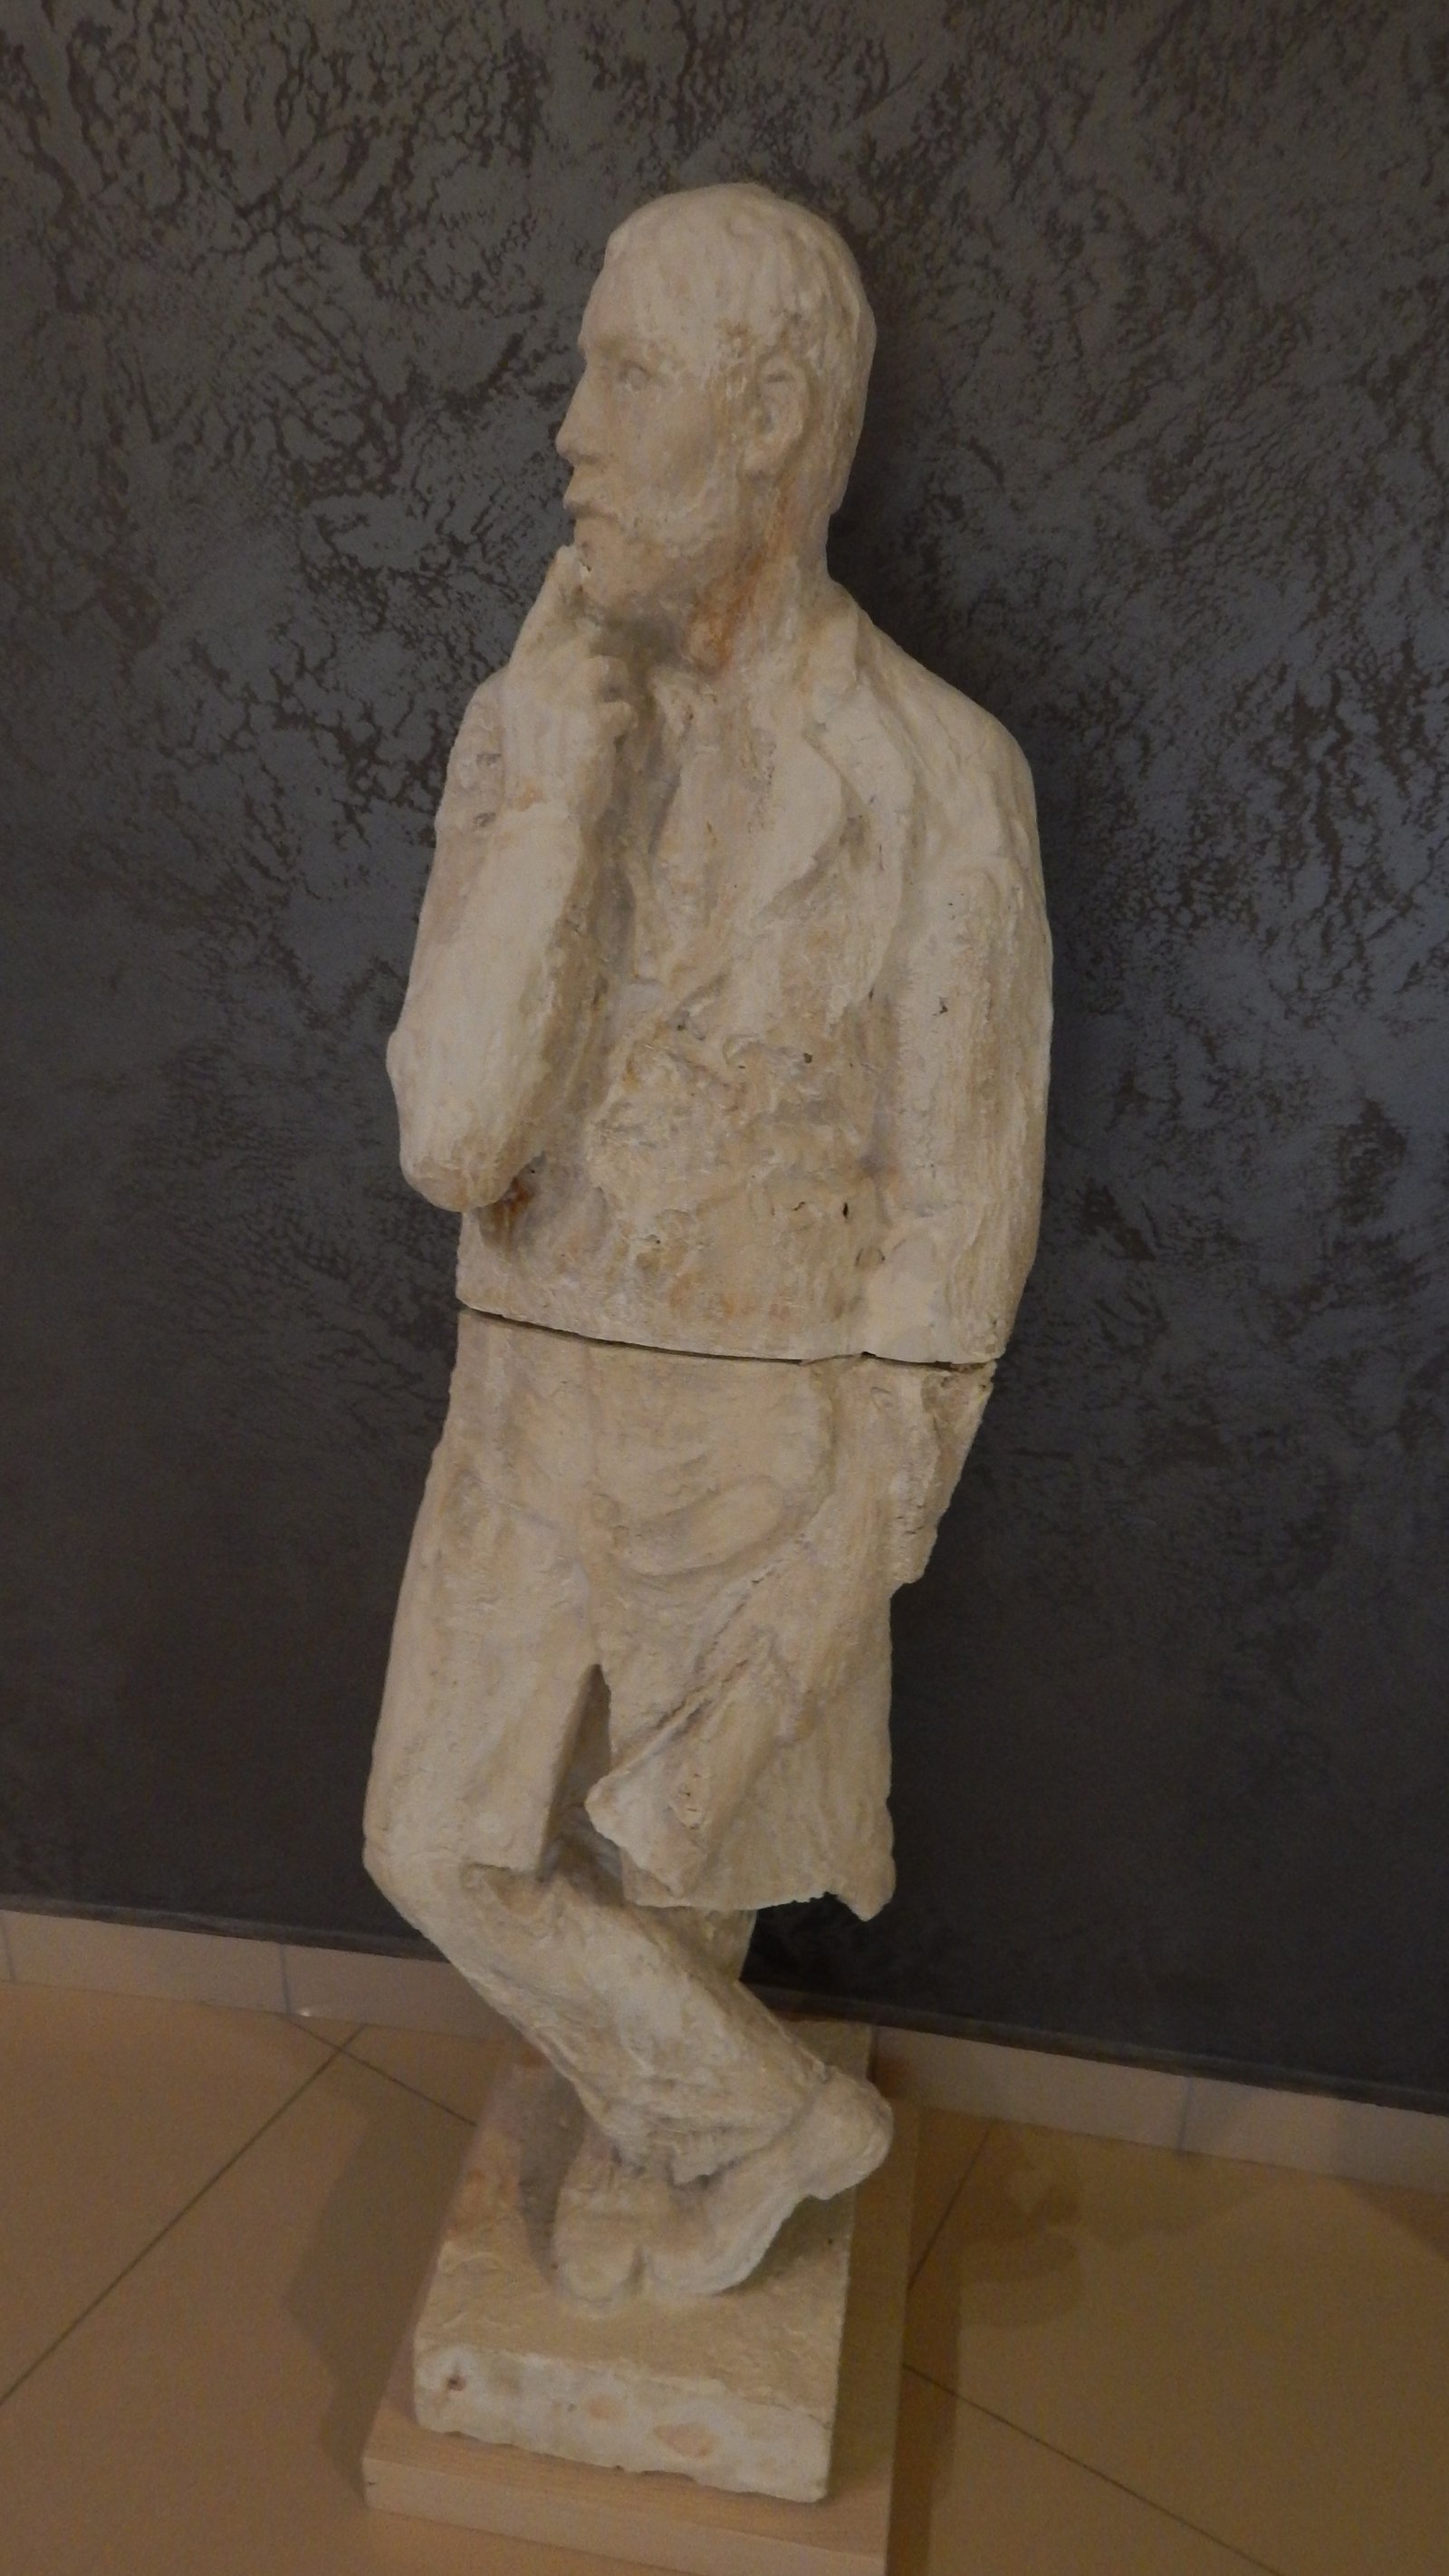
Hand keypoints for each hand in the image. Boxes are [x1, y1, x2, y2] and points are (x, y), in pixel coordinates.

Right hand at [499, 546, 635, 833]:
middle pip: (577, 637)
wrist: (541, 820)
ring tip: (604, 722)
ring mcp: (562, 699)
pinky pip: (623, 706)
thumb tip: (581, 655)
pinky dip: (623, 723)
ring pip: (604, 666)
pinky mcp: (590, 720)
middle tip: (608, 650)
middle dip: (599, 640)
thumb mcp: (529, 723)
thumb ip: (545, 687)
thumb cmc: (539, 777)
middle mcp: (535, 683)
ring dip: (613, 690)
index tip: (570, 556)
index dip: (555, 588)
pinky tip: (613, 742)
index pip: (537, 623)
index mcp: (516, 683)